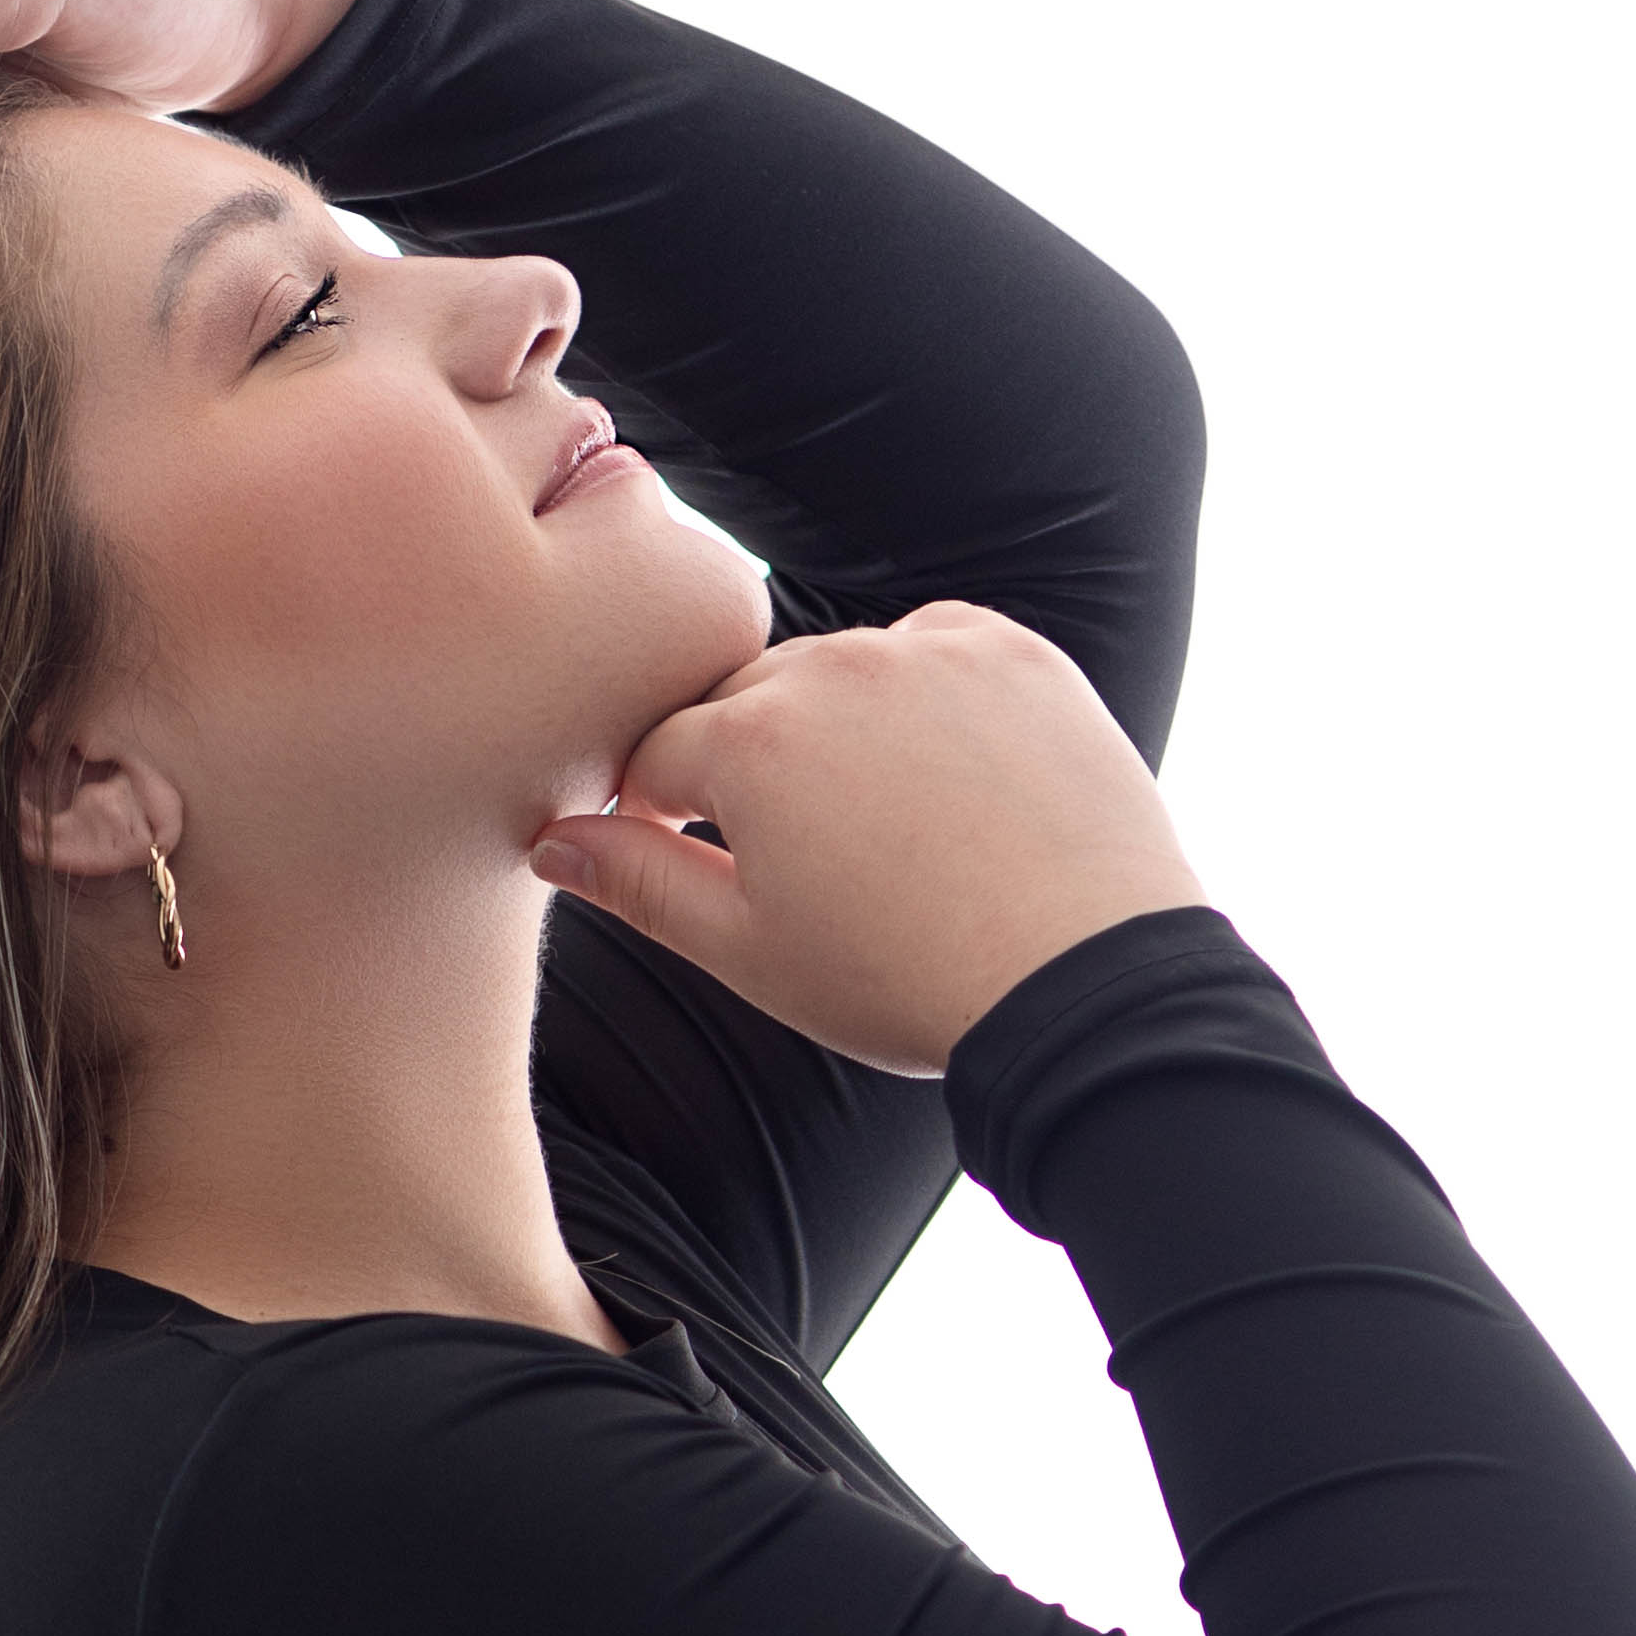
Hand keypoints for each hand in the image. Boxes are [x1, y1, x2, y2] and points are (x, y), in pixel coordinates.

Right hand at [529, 605, 1209, 1075]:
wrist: (1083, 984)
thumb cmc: (907, 982)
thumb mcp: (748, 951)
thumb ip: (639, 883)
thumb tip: (552, 839)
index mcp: (747, 740)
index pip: (658, 753)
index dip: (660, 810)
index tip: (686, 852)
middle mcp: (833, 667)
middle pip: (749, 702)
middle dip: (749, 764)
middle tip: (792, 851)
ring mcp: (932, 651)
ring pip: (843, 670)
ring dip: (838, 727)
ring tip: (879, 823)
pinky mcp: (1016, 652)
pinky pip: (938, 653)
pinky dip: (926, 700)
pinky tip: (946, 780)